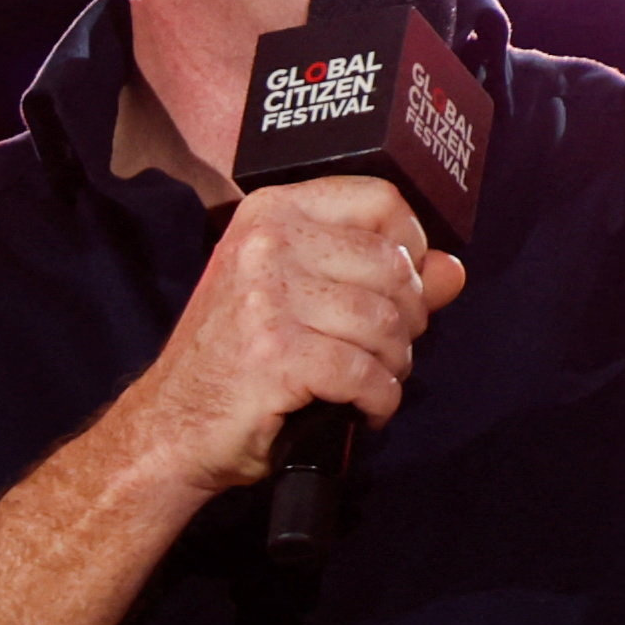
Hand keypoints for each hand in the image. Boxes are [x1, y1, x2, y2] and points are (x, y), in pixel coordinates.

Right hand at [112, 177, 468, 490]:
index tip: (402, 285)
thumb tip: (452, 269)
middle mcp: (268, 244)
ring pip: (387, 323)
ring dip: (393, 365)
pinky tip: (360, 410)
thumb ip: (383, 277)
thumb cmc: (239, 358)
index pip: (382, 199)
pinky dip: (378, 401)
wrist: (172, 426)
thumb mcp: (303, 297)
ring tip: (368, 381)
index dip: (412, 245)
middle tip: (381, 350)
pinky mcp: (277, 355)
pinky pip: (368, 374)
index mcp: (273, 212)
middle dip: (407, 320)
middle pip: (394, 266)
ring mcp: (268, 298)